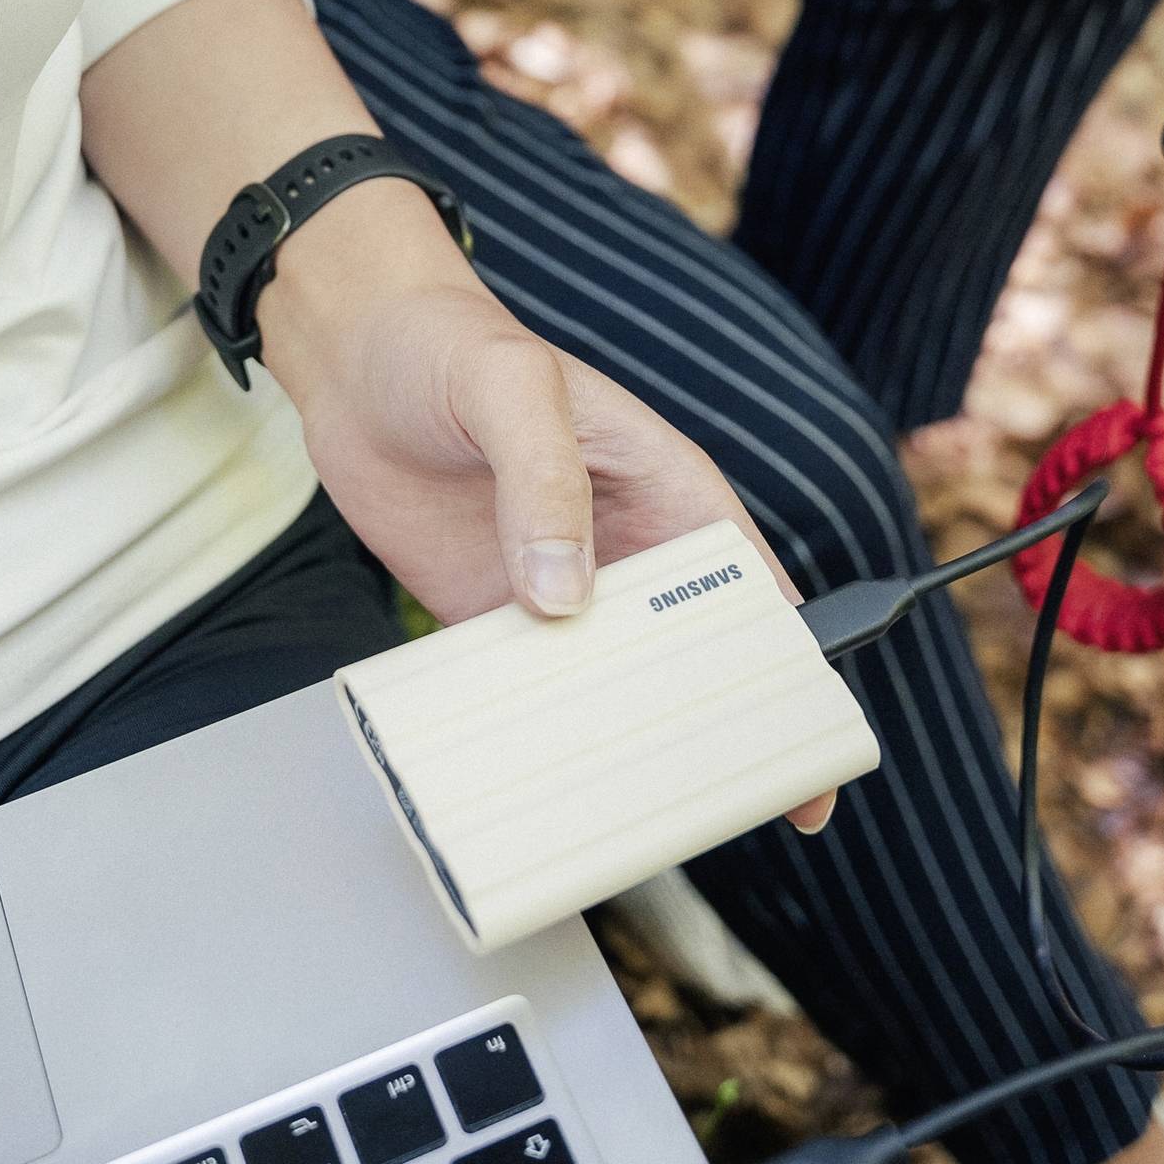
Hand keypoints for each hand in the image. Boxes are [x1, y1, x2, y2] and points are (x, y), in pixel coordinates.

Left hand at [260, 192, 833, 829]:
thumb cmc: (452, 343)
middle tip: (721, 807)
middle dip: (709, 727)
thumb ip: (545, 481)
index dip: (790, 661)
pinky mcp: (485, 616)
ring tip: (619, 820)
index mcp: (666, 490)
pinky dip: (524, 734)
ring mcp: (554, 590)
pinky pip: (519, 690)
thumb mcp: (515, 389)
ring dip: (612, 741)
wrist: (353, 356)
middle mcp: (623, 552)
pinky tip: (519, 780)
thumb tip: (565, 599)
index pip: (750, 587)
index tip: (809, 735)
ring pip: (606, 687)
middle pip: (689, 657)